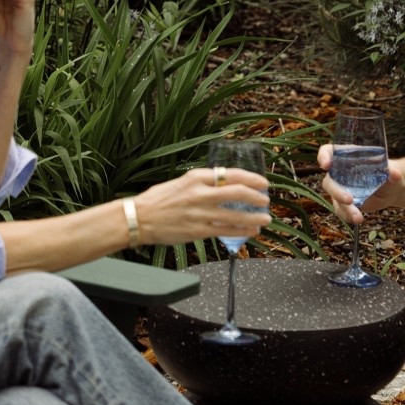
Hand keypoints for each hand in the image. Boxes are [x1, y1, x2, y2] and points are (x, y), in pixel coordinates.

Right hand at [135, 166, 269, 247]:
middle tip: (266, 199)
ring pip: (236, 215)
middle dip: (256, 196)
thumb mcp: (182, 182)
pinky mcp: (198, 230)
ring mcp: (200, 213)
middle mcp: (200, 193)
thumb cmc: (158, 200)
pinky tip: (251, 231)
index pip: (230, 174)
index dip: (250, 178)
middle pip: (237, 193)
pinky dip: (242, 231)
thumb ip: (203, 184)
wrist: (139, 218)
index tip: (262, 182)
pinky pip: (226, 230)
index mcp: (196, 177)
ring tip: (265, 219)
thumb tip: (225, 185)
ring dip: (254, 217)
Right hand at [317, 142, 401, 225]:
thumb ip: (392, 171)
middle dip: (336, 192)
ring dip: (344, 208)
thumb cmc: (388, 172)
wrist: (390, 188)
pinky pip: (341, 210)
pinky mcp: (344, 203)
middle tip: (350, 200)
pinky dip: (348, 216)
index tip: (327, 165)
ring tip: (358, 217)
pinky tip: (358, 219)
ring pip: (334, 199)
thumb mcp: (391, 170)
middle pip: (329, 181)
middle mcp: (340, 172)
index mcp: (347, 156)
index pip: (327, 151)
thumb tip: (395, 174)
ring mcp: (340, 188)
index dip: (323, 156)